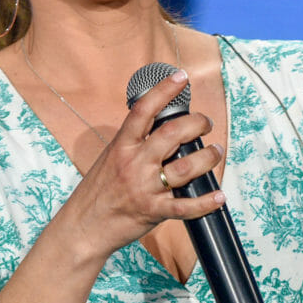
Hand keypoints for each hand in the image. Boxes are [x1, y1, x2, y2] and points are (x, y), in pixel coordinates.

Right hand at [63, 69, 226, 258]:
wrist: (83, 226)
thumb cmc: (98, 191)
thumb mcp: (110, 158)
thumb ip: (135, 144)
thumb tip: (163, 128)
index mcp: (122, 146)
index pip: (144, 110)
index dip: (164, 90)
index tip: (181, 76)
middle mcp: (134, 163)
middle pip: (173, 134)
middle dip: (198, 123)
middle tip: (206, 123)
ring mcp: (145, 187)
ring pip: (186, 168)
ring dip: (208, 157)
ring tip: (216, 152)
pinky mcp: (153, 211)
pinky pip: (185, 207)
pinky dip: (206, 203)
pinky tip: (219, 197)